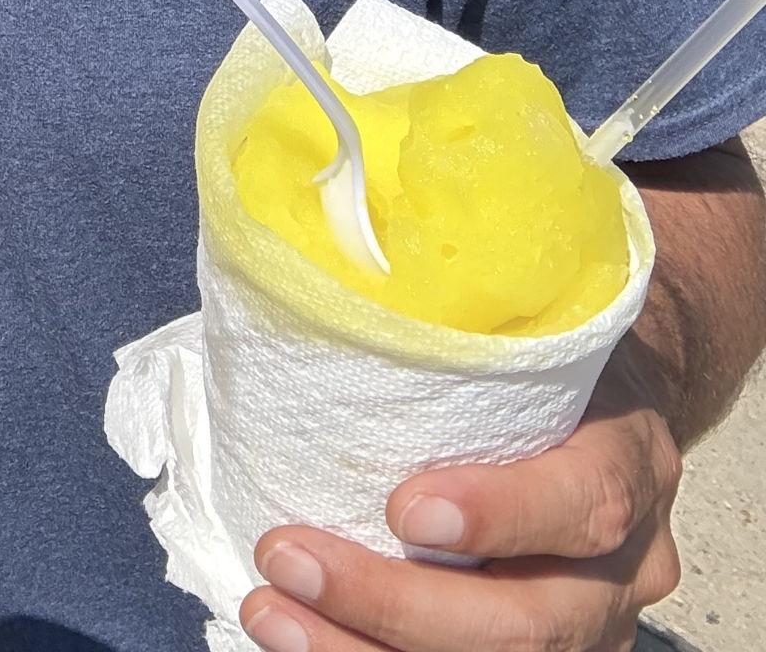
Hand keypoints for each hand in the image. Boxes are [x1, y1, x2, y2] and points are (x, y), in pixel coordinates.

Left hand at [240, 341, 682, 651]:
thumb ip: (466, 333)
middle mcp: (624, 567)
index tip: (404, 509)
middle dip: (395, 604)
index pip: (585, 503)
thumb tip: (333, 283)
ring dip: (362, 650)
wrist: (605, 403)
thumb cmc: (538, 350)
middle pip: (530, 623)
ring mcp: (589, 627)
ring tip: (269, 611)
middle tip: (286, 556)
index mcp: (628, 465)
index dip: (500, 516)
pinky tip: (299, 635)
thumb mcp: (529, 325)